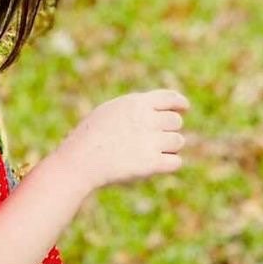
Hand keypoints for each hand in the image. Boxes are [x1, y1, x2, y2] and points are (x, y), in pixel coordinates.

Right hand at [59, 88, 189, 190]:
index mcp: (135, 103)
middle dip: (167, 130)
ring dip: (168, 148)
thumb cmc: (89, 137)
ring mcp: (150, 141)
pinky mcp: (151, 163)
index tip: (184, 108)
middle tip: (151, 140)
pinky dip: (167, 165)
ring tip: (147, 153)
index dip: (179, 103)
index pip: (170, 97)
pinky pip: (175, 162)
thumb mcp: (109, 112)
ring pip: (178, 141)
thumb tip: (162, 110)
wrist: (78, 162)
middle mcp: (146, 119)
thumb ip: (135, 108)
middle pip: (176, 121)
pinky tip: (153, 166)